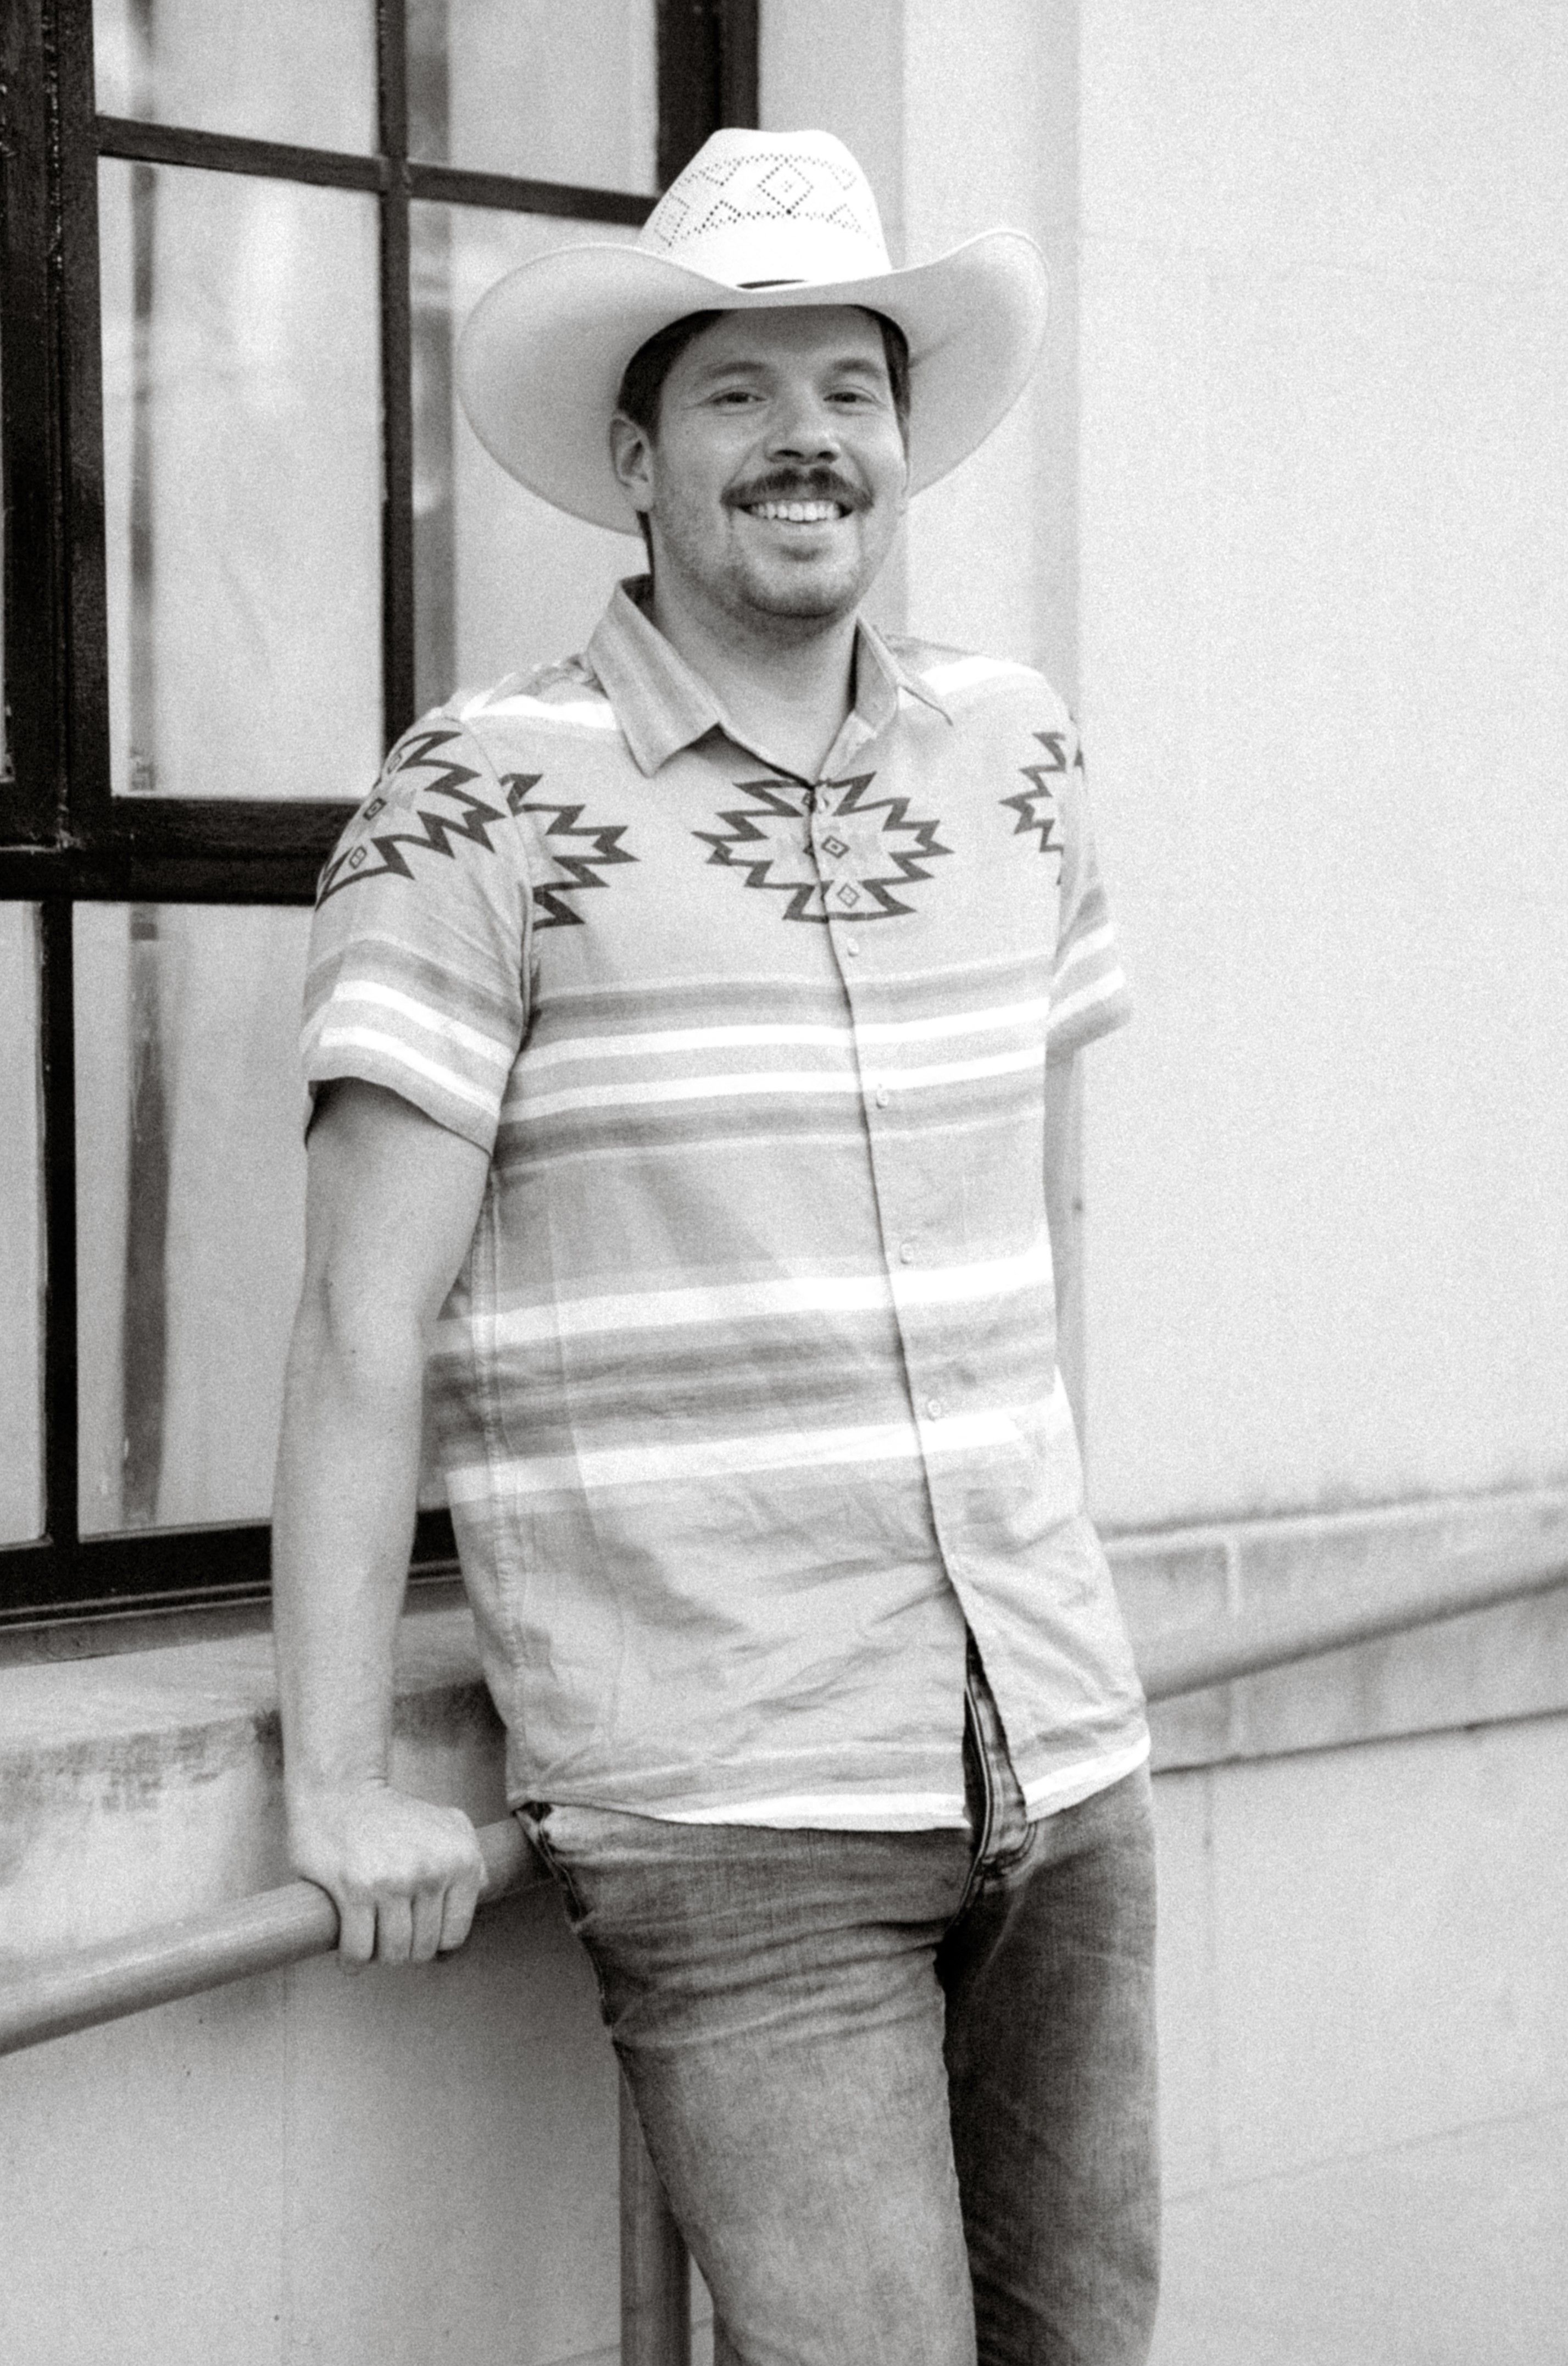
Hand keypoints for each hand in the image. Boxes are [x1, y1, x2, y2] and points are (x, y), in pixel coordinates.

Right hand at [287, 1780, 484, 1967]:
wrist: (341, 1793)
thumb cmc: (394, 1816)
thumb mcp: (448, 1824)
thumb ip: (474, 1861)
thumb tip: (481, 1894)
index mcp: (461, 1860)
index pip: (454, 1936)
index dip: (433, 1939)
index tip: (416, 1927)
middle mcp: (432, 1871)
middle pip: (422, 1949)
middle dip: (404, 1948)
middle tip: (389, 1929)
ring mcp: (393, 1881)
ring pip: (392, 1954)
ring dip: (379, 1955)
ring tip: (371, 1936)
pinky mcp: (355, 1889)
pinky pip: (358, 1950)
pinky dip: (352, 1959)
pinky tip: (350, 1948)